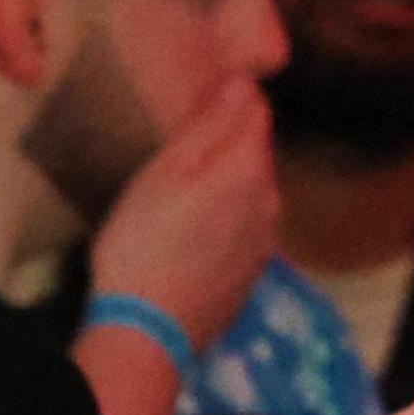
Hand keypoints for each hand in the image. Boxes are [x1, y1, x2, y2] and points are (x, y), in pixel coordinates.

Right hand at [91, 75, 280, 347]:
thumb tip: (246, 83)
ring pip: (251, 197)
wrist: (148, 330)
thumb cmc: (143, 242)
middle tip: (181, 156)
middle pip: (254, 157)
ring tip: (183, 201)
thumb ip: (211, 125)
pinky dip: (225, 228)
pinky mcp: (251, 276)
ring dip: (226, 191)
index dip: (230, 101)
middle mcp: (270, 202)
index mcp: (248, 168)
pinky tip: (192, 240)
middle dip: (227, 149)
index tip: (200, 103)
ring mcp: (265, 243)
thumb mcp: (165, 171)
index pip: (256, 112)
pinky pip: (243, 234)